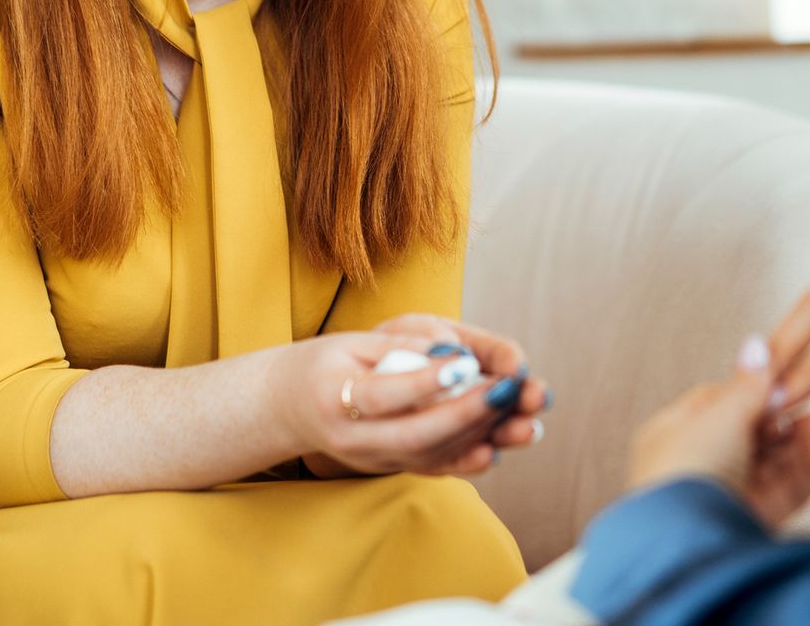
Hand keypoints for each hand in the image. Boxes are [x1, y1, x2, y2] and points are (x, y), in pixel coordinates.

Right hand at [267, 330, 535, 478]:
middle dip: (466, 414)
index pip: (384, 394)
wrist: (291, 409)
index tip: (465, 364)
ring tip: (518, 413)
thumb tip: (449, 350)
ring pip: (431, 455)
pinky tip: (498, 444)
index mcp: (337, 397)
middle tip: (506, 390)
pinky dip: (468, 457)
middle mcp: (355, 439)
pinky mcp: (392, 467)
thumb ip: (397, 344)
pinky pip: (433, 467)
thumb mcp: (349, 342)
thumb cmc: (325, 365)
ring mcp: (374, 459)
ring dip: (478, 435)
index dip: (425, 381)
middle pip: (416, 434)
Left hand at [626, 336, 809, 529]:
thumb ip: (748, 385)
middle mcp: (697, 468)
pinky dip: (808, 469)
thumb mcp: (720, 416)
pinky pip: (783, 492)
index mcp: (673, 435)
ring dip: (805, 444)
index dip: (755, 392)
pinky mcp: (749, 525)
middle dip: (790, 422)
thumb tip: (755, 347)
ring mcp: (723, 499)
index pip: (720, 404)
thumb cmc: (682, 479)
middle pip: (753, 438)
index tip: (785, 383)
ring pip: (773, 466)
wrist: (686, 543)